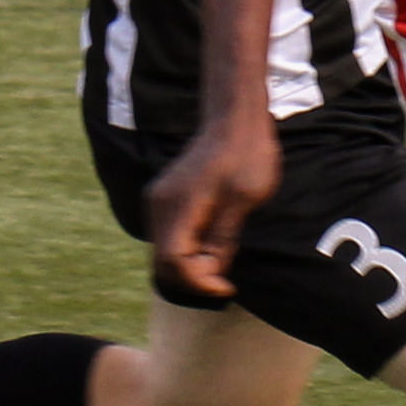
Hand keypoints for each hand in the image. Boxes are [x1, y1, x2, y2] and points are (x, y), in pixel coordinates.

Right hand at [147, 118, 281, 300]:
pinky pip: (169, 236)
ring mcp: (159, 200)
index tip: (227, 285)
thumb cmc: (246, 155)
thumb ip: (223, 238)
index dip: (199, 282)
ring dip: (190, 265)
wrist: (235, 120)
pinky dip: (186, 250)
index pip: (173, 261)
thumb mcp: (244, 200)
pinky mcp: (165, 199)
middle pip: (164, 261)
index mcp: (178, 205)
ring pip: (164, 251)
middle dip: (193, 277)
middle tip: (226, 276)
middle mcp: (159, 204)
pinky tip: (212, 243)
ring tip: (222, 257)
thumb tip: (210, 272)